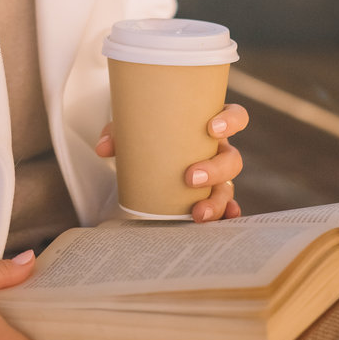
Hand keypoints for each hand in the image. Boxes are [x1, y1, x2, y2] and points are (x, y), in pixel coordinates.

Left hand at [95, 103, 249, 222]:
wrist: (149, 149)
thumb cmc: (152, 131)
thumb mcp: (136, 126)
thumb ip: (119, 133)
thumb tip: (103, 148)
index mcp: (209, 126)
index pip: (235, 116)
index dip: (231, 121)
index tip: (212, 128)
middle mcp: (219, 151)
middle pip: (232, 160)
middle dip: (216, 170)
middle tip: (191, 177)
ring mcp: (217, 176)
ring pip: (228, 188)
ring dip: (217, 202)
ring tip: (198, 213)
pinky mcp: (209, 196)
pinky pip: (224, 208)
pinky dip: (226, 216)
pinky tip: (223, 223)